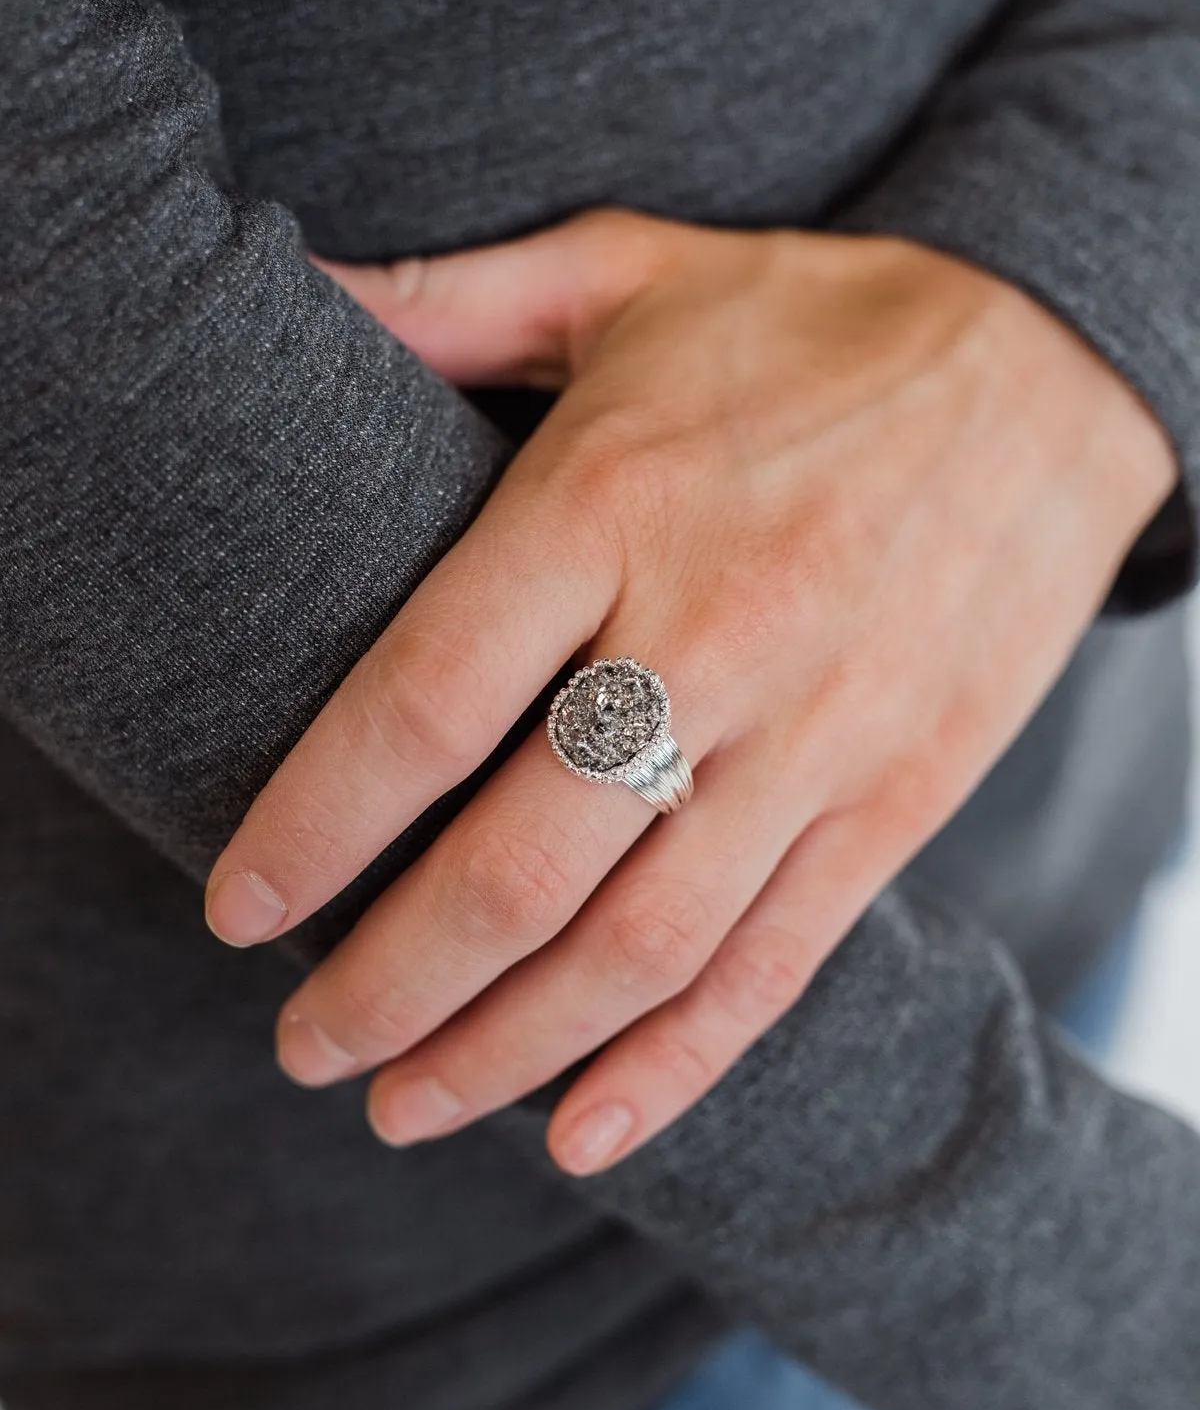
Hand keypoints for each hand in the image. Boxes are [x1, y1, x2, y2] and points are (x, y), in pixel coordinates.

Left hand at [204, 210, 1175, 1173]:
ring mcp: (818, 739)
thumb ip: (445, 302)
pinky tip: (581, 1135)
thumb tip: (281, 280)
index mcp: (614, 506)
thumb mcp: (624, 274)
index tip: (236, 910)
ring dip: (502, 1054)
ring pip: (636, 949)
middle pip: (516, 868)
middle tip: (301, 1047)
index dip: (312, 828)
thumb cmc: (811, 322)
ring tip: (401, 1109)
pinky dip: (674, 1069)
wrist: (1058, 366)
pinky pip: (774, 965)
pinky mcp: (897, 800)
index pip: (423, 706)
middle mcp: (713, 639)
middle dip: (385, 987)